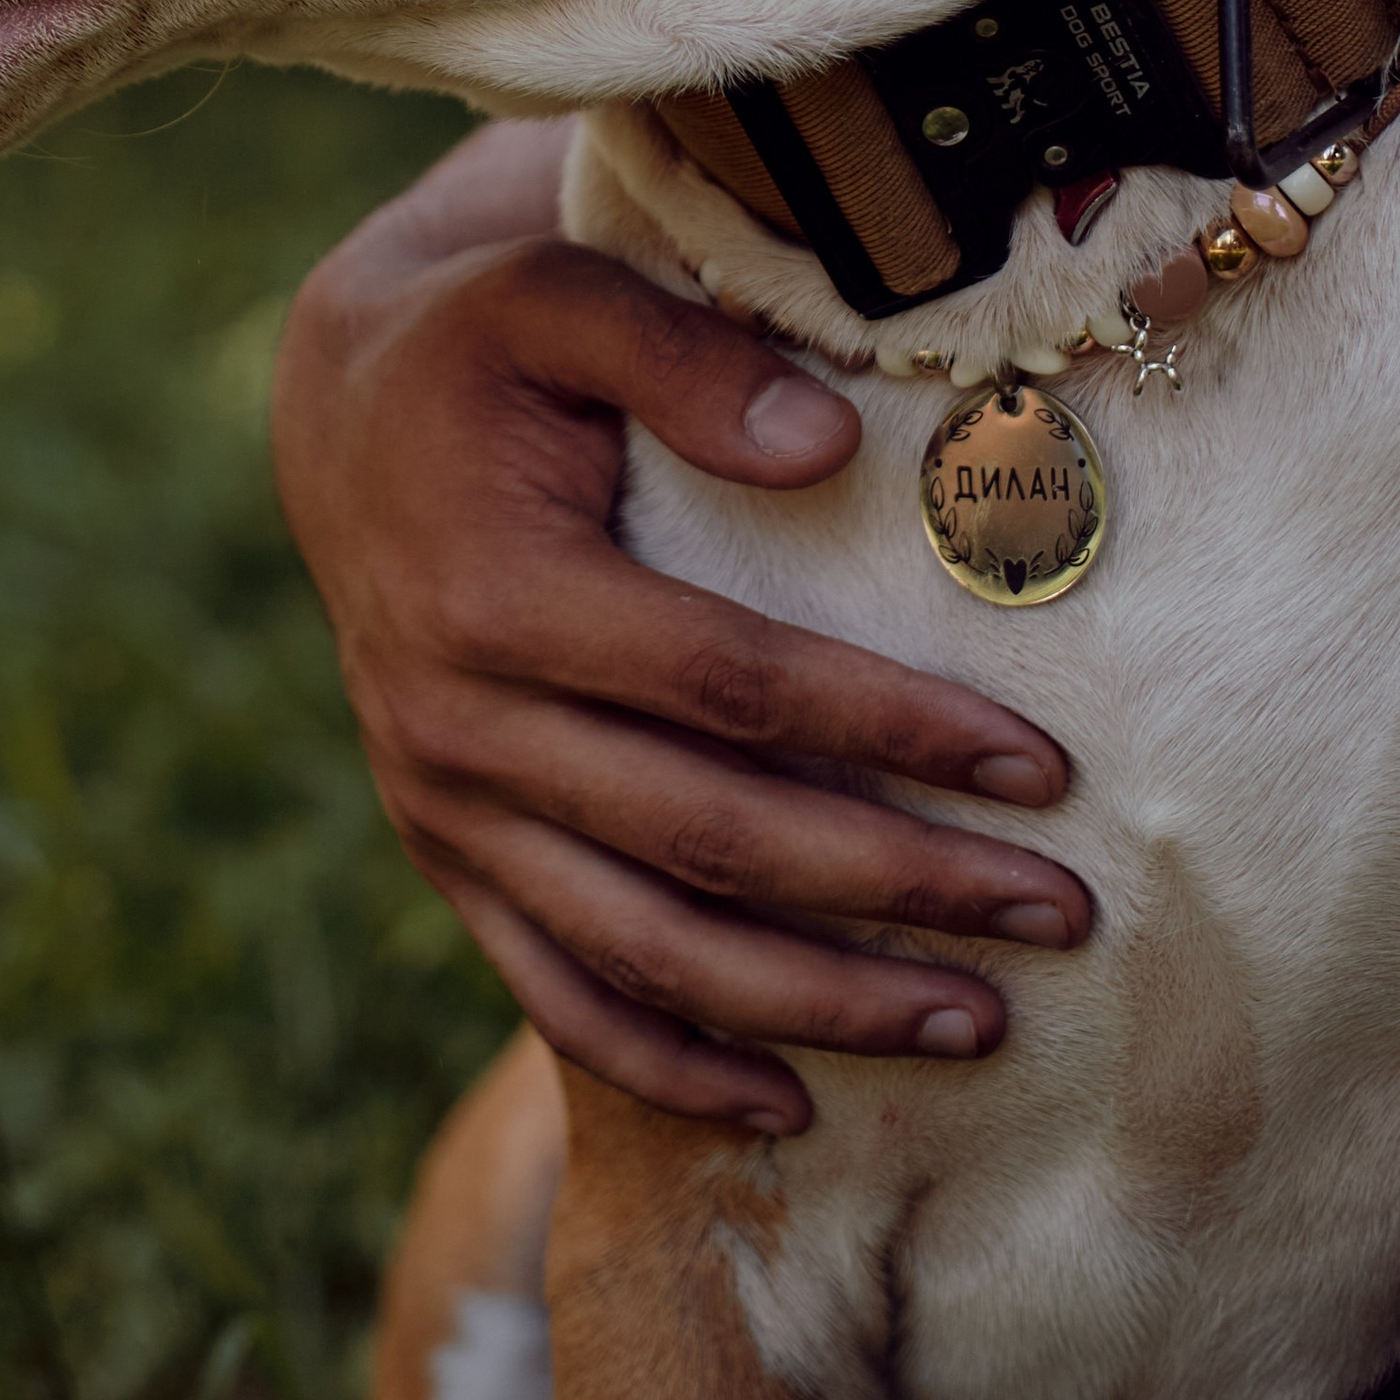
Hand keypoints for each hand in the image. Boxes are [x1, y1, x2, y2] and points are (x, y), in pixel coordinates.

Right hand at [272, 120, 1089, 1132]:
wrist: (340, 424)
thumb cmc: (484, 345)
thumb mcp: (561, 296)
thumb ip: (683, 355)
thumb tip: (827, 442)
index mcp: (497, 592)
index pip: (729, 686)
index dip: (887, 728)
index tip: (1038, 766)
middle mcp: (460, 724)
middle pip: (710, 838)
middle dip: (897, 886)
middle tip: (1058, 912)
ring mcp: (444, 807)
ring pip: (646, 947)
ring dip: (816, 1000)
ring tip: (974, 1023)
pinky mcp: (443, 854)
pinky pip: (557, 992)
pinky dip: (670, 1065)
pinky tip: (791, 1103)